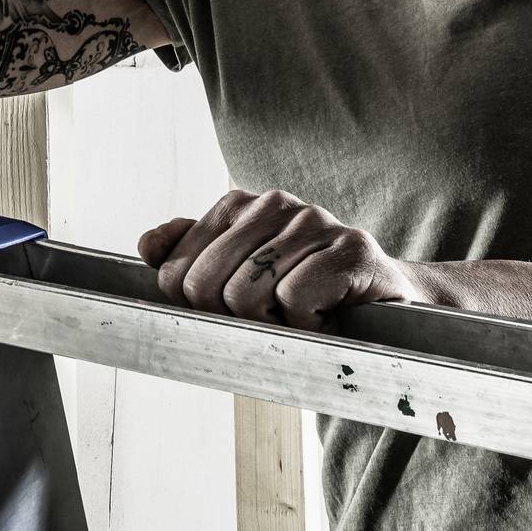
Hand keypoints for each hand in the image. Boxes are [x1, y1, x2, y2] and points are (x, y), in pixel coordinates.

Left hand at [136, 188, 428, 329]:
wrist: (384, 300)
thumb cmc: (307, 292)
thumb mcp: (241, 274)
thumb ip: (192, 256)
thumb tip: (147, 247)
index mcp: (238, 205)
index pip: (175, 273)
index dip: (201, 311)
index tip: (238, 311)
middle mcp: (274, 204)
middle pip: (206, 287)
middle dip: (235, 320)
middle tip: (274, 318)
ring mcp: (315, 221)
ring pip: (248, 296)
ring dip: (277, 326)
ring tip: (305, 314)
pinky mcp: (352, 249)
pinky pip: (295, 301)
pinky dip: (309, 326)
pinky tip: (329, 315)